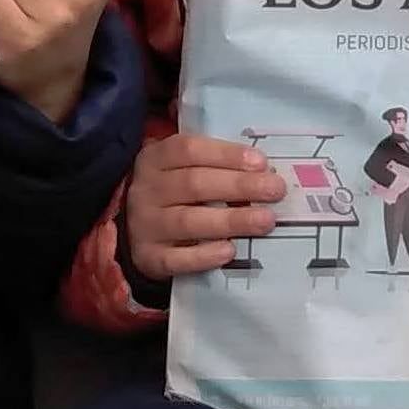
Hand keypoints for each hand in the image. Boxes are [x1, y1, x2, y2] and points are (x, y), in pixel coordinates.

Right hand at [123, 130, 280, 279]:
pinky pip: (176, 258)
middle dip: (239, 186)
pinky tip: (230, 250)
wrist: (133, 230)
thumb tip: (263, 170)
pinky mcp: (148, 257)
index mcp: (155, 159)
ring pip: (187, 221)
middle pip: (194, 184)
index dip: (226, 155)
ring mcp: (145, 225)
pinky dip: (204, 256)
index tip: (261, 163)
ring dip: (231, 220)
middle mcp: (147, 190)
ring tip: (265, 220)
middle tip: (276, 190)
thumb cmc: (172, 193)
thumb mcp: (181, 168)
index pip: (189, 150)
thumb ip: (214, 164)